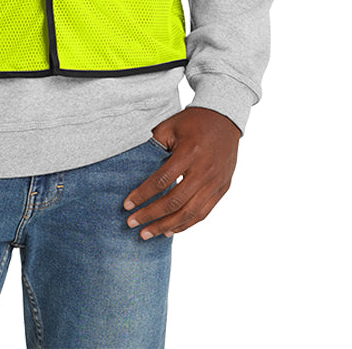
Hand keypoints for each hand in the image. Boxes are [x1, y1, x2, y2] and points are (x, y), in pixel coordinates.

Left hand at [123, 106, 241, 239]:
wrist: (224, 119)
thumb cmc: (193, 122)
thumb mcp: (170, 126)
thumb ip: (154, 145)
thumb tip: (134, 165)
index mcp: (189, 153)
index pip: (162, 181)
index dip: (143, 195)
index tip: (127, 205)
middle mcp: (205, 170)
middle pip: (175, 202)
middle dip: (151, 215)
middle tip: (132, 223)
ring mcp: (216, 182)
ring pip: (190, 213)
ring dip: (167, 226)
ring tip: (147, 233)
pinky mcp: (222, 189)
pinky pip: (203, 213)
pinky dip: (186, 225)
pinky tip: (170, 230)